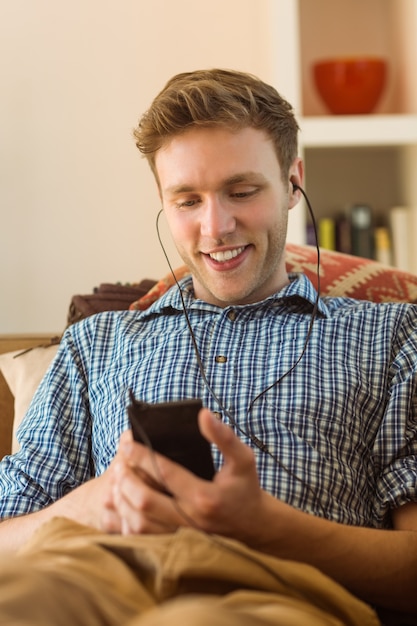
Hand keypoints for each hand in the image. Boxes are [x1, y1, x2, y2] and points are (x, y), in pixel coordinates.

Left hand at [101, 410, 271, 541]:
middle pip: (145, 501)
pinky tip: (122, 503)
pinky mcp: (174, 543)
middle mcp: (190, 518)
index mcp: (204, 496)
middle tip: (118, 463)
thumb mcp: (243, 458)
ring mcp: (181, 534)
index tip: (127, 443)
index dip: (142, 456)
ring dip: (123, 500)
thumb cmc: (245, 487)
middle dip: (126, 480)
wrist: (253, 525)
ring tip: (117, 480)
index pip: (165, 473)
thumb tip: (203, 415)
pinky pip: (142, 536)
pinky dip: (127, 520)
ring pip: (140, 522)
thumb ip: (224, 436)